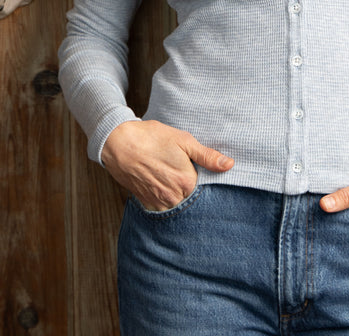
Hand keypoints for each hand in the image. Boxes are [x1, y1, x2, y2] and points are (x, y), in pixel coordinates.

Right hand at [101, 119, 233, 210]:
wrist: (119, 143)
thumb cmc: (151, 138)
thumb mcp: (183, 140)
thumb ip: (207, 156)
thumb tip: (229, 165)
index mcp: (187, 182)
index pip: (207, 190)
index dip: (207, 182)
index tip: (203, 174)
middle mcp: (174, 197)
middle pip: (192, 200)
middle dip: (194, 193)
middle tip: (185, 176)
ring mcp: (159, 203)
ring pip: (178, 206)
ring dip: (180, 199)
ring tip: (174, 181)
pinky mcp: (147, 203)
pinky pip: (163, 209)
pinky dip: (166, 202)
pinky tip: (164, 187)